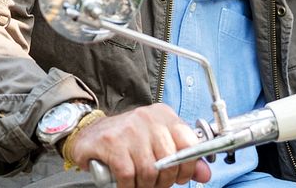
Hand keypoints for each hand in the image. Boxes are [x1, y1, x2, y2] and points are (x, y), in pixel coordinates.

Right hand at [67, 104, 211, 187]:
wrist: (90, 134)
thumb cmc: (127, 140)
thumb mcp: (157, 143)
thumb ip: (183, 158)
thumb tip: (205, 174)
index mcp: (163, 115)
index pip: (188, 142)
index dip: (187, 166)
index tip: (180, 176)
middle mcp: (147, 118)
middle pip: (168, 160)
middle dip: (163, 180)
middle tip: (155, 183)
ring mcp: (128, 129)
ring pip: (149, 171)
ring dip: (145, 185)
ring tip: (139, 183)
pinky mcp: (111, 143)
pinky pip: (128, 175)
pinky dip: (128, 186)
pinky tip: (125, 183)